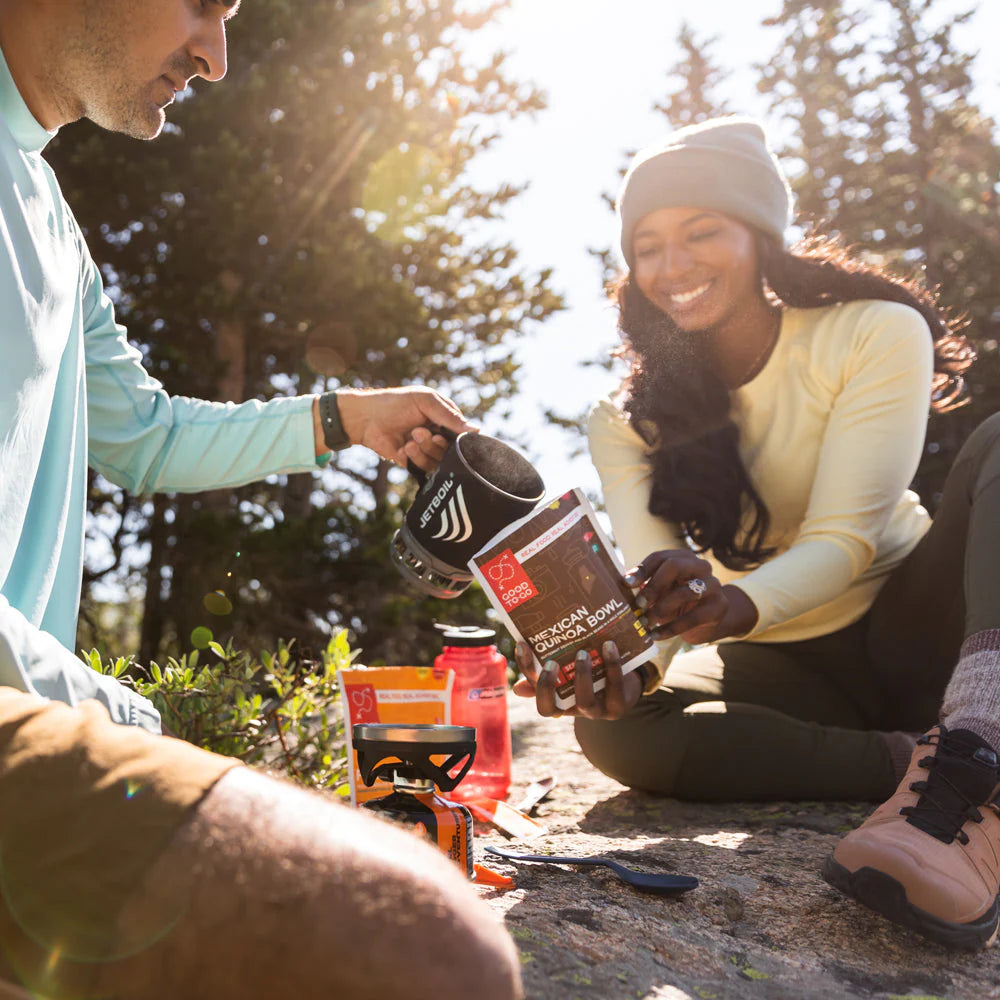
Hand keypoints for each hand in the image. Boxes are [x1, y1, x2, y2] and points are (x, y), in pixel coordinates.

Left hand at [334, 387, 474, 470]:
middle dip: (436, 443)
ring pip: (440, 461)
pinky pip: (426, 469)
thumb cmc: (395, 404)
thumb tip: (477, 430)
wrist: (366, 419)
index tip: (442, 433)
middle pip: (453, 451)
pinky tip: (404, 448)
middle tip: (419, 432)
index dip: (457, 438)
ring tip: (410, 439)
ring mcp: (428, 450)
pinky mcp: (415, 463)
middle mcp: (440, 436)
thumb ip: (450, 417)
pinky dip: (416, 459)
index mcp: (445, 419)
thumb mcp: (426, 402)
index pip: (463, 434)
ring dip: (425, 450)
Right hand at [511, 640, 642, 719]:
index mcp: (559, 703)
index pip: (535, 695)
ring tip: (582, 652)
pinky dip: (612, 666)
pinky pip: (615, 688)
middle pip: (551, 709)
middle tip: (551, 661)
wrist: (628, 684)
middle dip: (547, 685)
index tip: (522, 646)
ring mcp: (597, 712)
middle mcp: (574, 711)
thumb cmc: (593, 675)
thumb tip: (517, 688)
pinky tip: (609, 646)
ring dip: (581, 677)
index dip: (528, 675)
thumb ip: (547, 675)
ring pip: (585, 702)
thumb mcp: (570, 674)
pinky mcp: (619, 706)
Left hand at [628, 550, 757, 643]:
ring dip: (661, 609)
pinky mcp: (719, 607)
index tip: (626, 584)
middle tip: (638, 604)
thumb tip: (622, 584)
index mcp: (683, 557)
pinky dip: (671, 628)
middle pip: (674, 566)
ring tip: (645, 622)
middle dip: (653, 585)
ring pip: (685, 592)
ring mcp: (713, 585)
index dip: (642, 569)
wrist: (708, 620)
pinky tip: (655, 635)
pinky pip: (692, 618)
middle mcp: (700, 566)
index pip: (660, 557)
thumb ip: (645, 585)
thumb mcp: (662, 590)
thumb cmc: (677, 601)